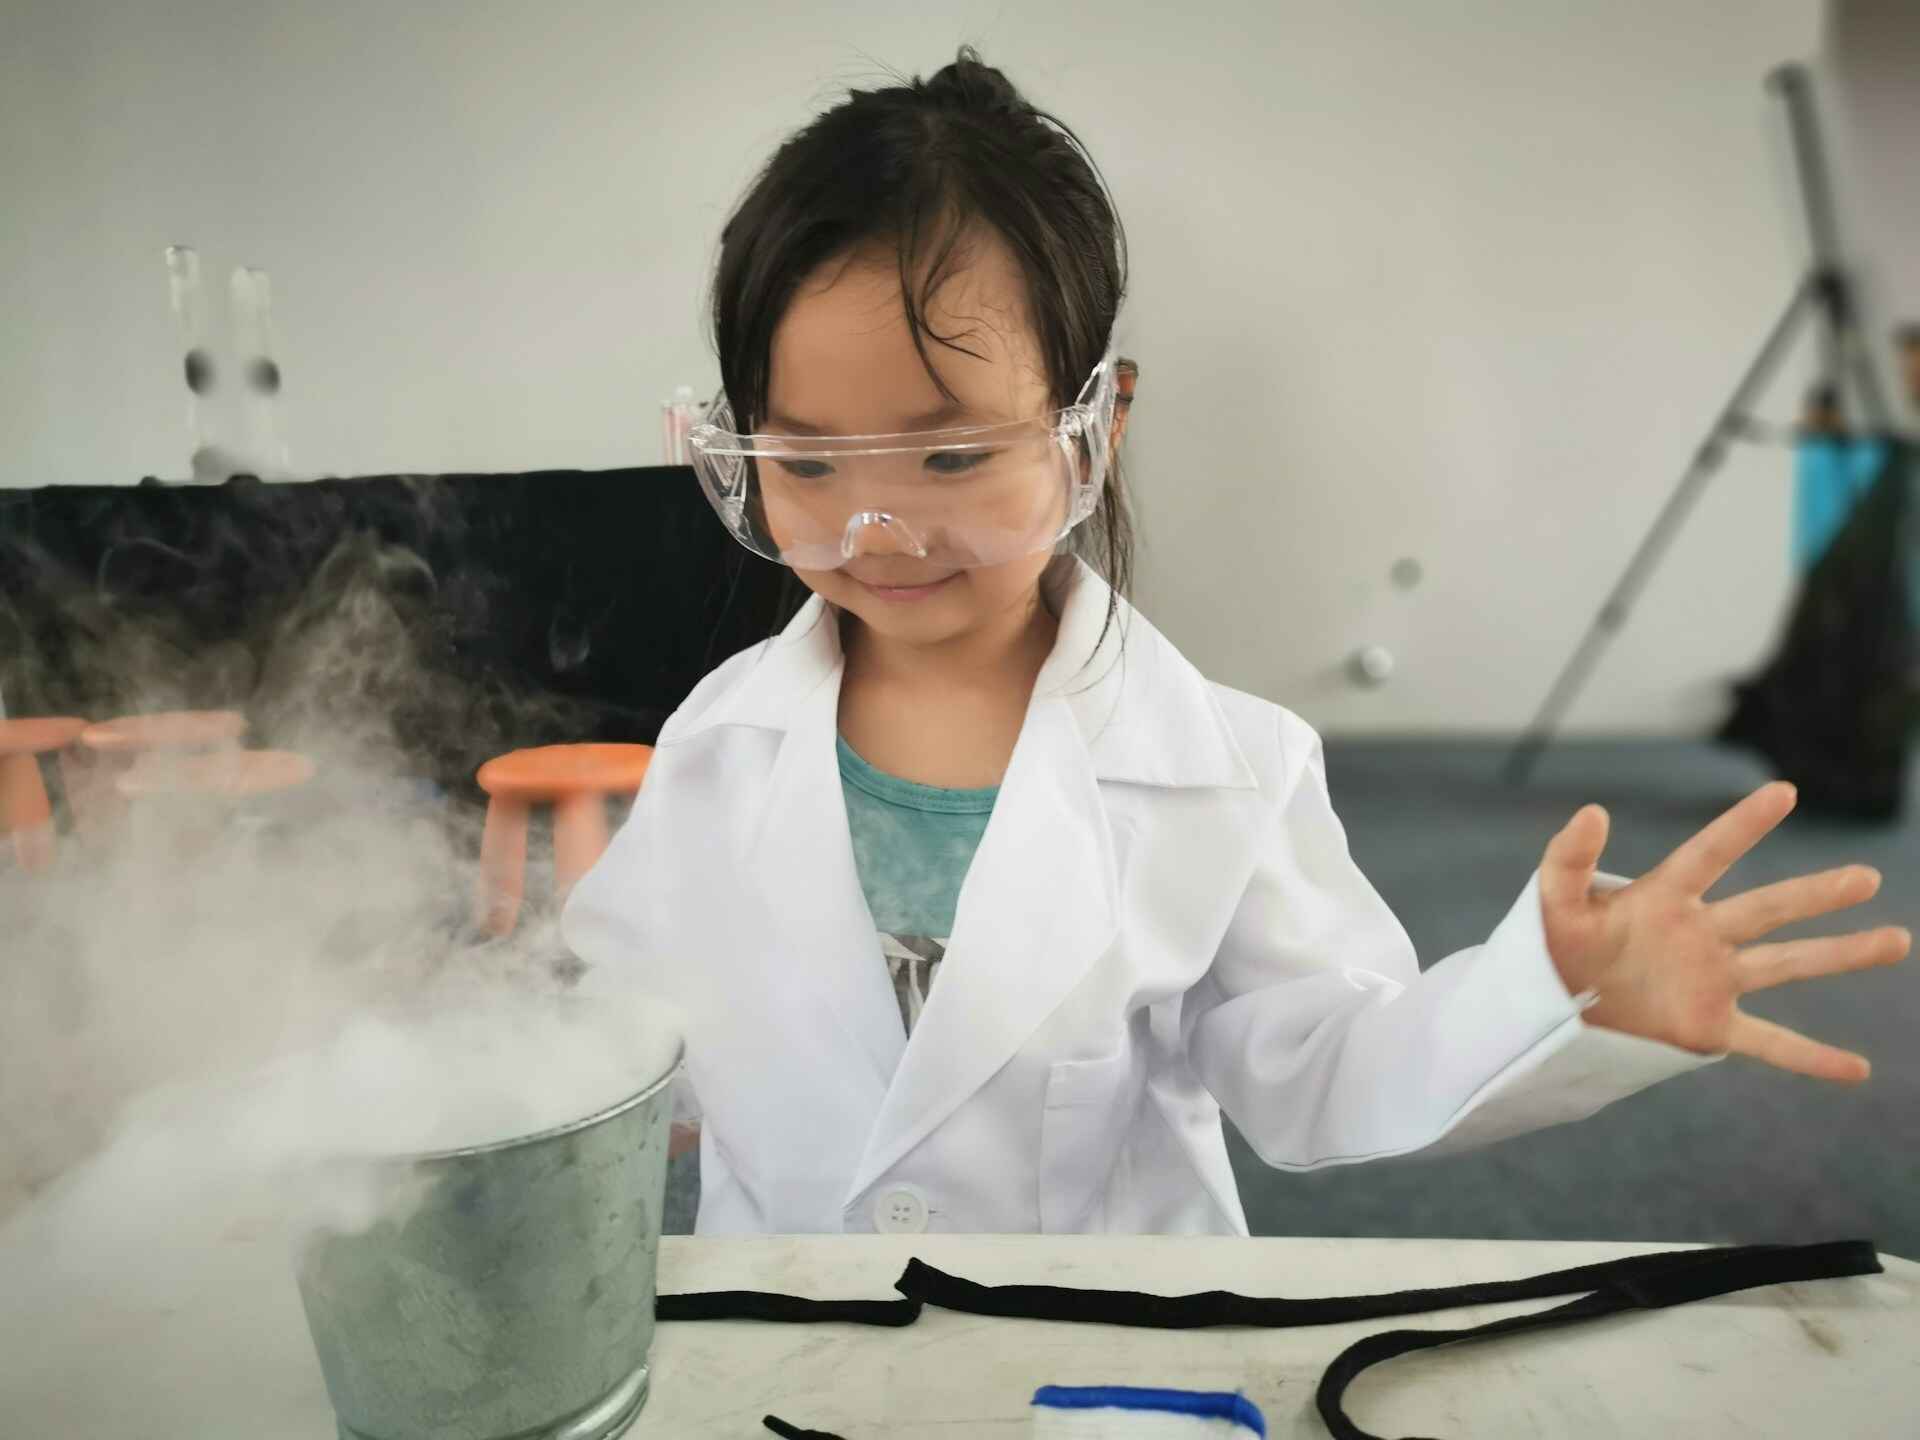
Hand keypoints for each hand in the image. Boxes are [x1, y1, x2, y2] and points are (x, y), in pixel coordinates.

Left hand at [1538, 781, 1908, 1082]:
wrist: (1545, 1009)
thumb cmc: (1550, 949)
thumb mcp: (1550, 902)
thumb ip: (1568, 859)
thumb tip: (1592, 811)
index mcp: (1661, 897)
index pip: (1710, 854)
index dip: (1743, 824)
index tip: (1784, 791)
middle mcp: (1698, 934)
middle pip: (1767, 909)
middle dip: (1816, 893)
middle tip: (1866, 876)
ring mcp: (1710, 980)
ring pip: (1786, 963)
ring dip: (1839, 954)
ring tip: (1895, 939)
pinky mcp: (1708, 1028)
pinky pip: (1770, 1043)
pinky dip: (1812, 1057)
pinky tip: (1857, 1069)